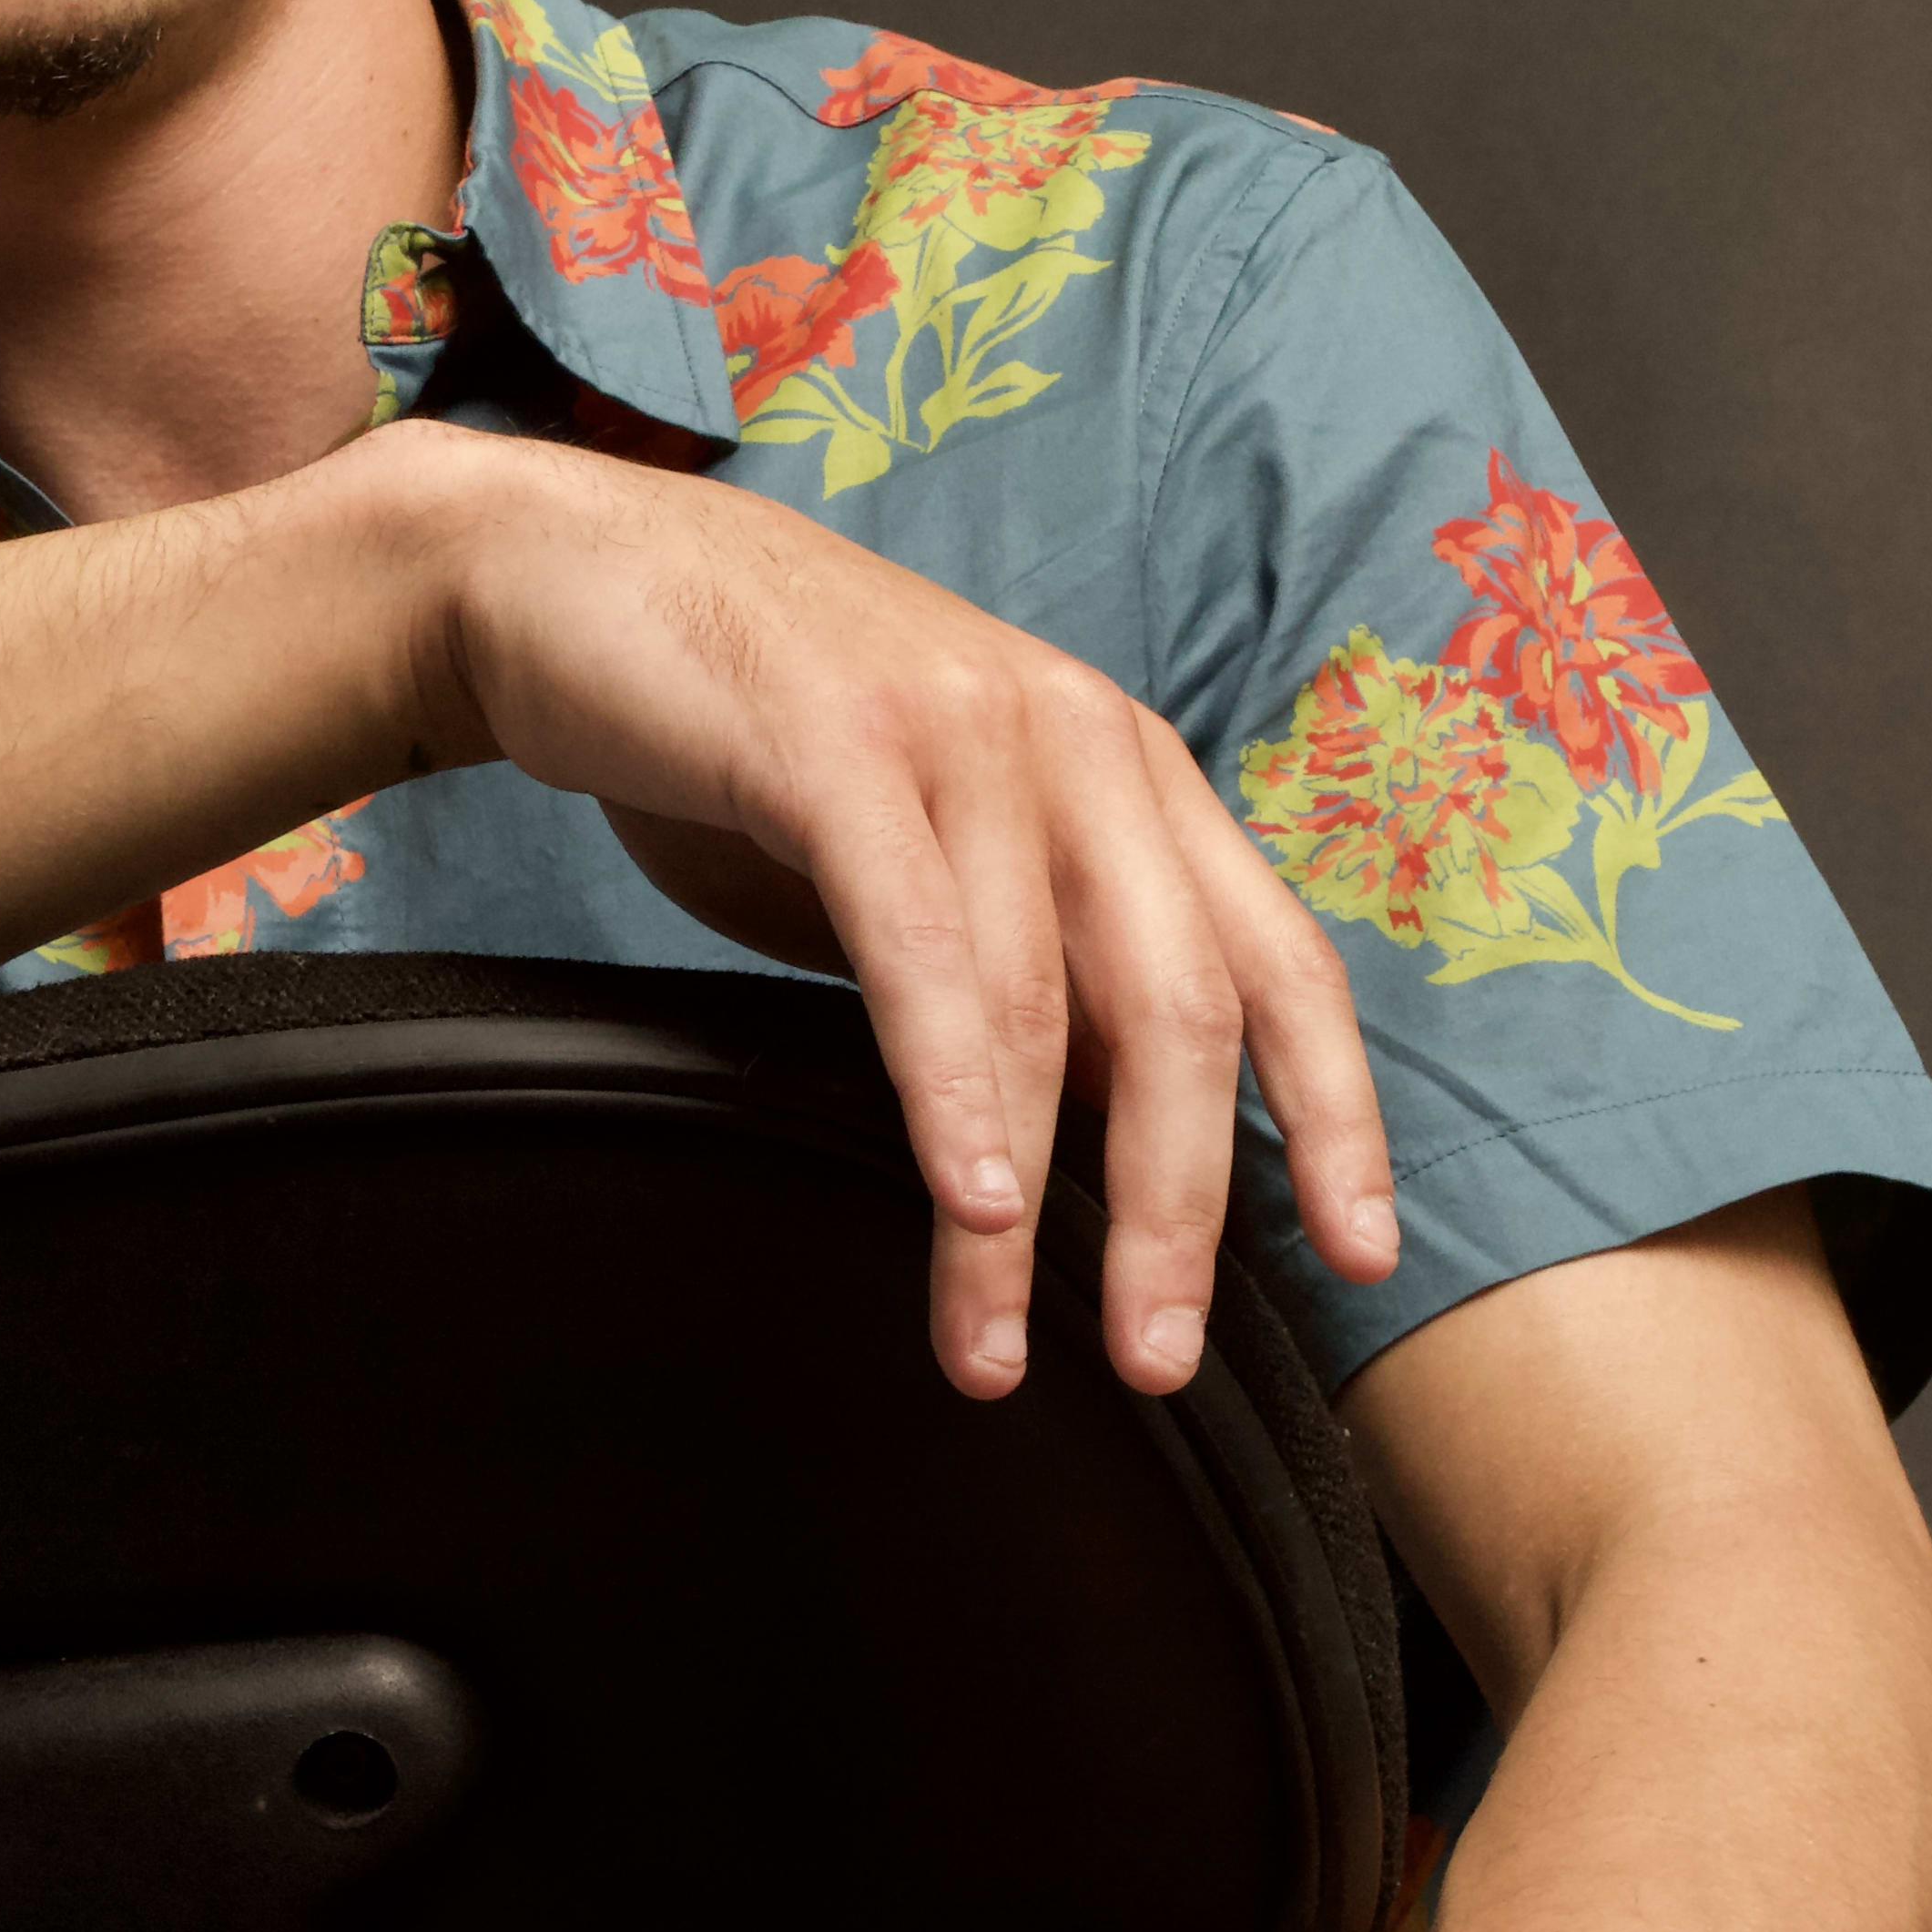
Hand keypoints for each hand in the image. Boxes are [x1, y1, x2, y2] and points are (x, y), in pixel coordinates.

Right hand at [409, 433, 1396, 1400]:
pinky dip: (949, 1085)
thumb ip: (1025, 964)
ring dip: (1024, 1199)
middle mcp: (1076, 740)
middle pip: (1179, 1004)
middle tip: (1153, 1354)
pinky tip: (962, 1200)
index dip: (1333, 1114)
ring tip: (992, 1339)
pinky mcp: (834, 741)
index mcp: (1126, 770)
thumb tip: (1095, 1135)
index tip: (1357, 1254)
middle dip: (1176, 1204)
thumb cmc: (752, 735)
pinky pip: (918, 940)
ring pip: (1038, 1002)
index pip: (1278, 958)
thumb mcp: (934, 852)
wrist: (573, 576)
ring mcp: (961, 731)